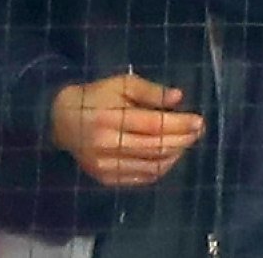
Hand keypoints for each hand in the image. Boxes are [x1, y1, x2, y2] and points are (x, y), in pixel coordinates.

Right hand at [51, 73, 204, 186]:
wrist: (63, 120)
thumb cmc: (96, 97)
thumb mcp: (122, 84)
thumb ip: (150, 91)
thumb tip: (178, 98)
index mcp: (110, 118)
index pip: (153, 126)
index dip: (179, 125)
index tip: (199, 121)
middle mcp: (106, 145)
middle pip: (155, 147)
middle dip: (182, 140)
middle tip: (198, 132)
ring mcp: (105, 166)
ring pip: (152, 166)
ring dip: (175, 155)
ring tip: (186, 142)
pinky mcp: (106, 178)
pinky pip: (142, 178)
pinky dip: (160, 168)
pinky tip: (169, 156)